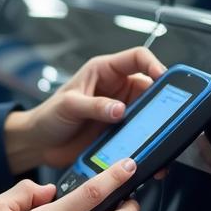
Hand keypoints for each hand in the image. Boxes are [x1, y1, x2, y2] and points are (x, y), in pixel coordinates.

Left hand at [4, 47, 166, 172]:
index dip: (154, 64)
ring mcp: (121, 112)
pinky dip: (148, 143)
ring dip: (158, 125)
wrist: (39, 144)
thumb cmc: (48, 116)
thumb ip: (94, 106)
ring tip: (163, 137)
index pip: (137, 58)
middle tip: (171, 114)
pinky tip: (150, 152)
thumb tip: (119, 110)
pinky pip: (141, 135)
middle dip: (163, 99)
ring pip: (150, 114)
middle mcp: (117, 89)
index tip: (163, 78)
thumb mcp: (69, 105)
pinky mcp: (120, 133)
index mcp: (105, 71)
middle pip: (151, 88)